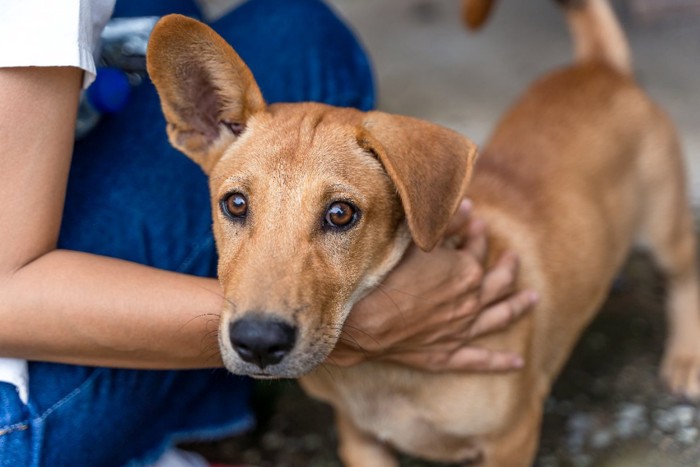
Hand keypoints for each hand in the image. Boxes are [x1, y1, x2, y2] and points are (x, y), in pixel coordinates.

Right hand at [328, 199, 536, 370]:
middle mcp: (470, 301)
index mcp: (464, 271)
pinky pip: (480, 359)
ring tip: (532, 299)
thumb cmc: (382, 275)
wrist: (360, 321)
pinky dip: (500, 361)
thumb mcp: (412, 238)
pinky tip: (517, 363)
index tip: (473, 224)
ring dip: (518, 306)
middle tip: (512, 257)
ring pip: (499, 317)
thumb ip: (444, 223)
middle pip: (497, 282)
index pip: (476, 248)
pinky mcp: (446, 355)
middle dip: (507, 266)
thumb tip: (468, 207)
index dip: (475, 234)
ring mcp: (461, 330)